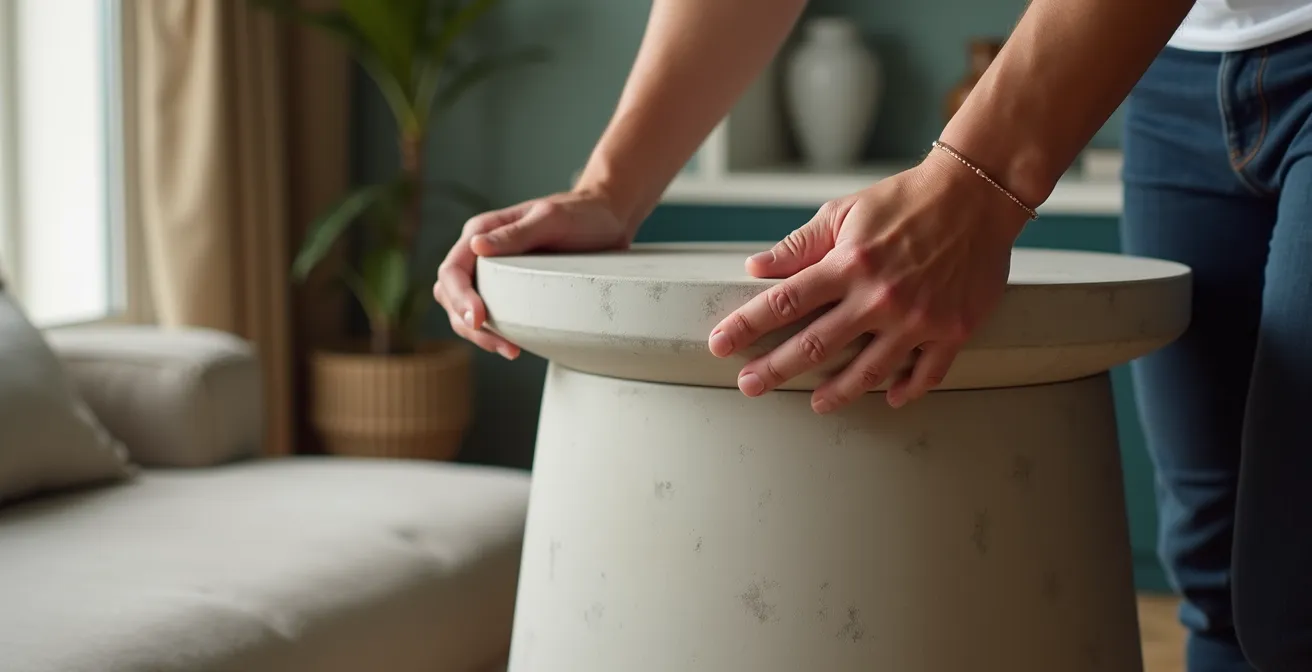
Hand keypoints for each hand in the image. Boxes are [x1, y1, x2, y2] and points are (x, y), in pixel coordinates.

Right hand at [434, 189, 634, 358]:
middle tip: (501, 345)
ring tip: (509, 350)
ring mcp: (494, 272)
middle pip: (450, 294)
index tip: (477, 319)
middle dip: (467, 323)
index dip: (459, 298)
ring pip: (464, 309)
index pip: (452, 270)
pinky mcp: (509, 288)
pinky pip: (488, 314)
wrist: (607, 219)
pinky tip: (513, 344)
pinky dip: (493, 332)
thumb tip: (477, 247)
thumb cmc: (581, 214)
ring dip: (479, 334)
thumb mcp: (551, 220)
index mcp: (482, 231)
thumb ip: (515, 233)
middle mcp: (481, 252)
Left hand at [707, 150, 1029, 411]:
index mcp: (848, 264)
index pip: (785, 302)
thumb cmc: (906, 201)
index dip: (747, 325)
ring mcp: (917, 318)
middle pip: (815, 345)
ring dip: (836, 392)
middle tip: (748, 386)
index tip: (720, 344)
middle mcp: (879, 296)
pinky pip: (925, 374)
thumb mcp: (845, 212)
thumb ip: (800, 245)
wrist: (977, 196)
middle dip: (775, 369)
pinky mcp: (952, 330)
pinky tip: (887, 398)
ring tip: (815, 403)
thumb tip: (756, 266)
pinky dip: (905, 389)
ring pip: (868, 371)